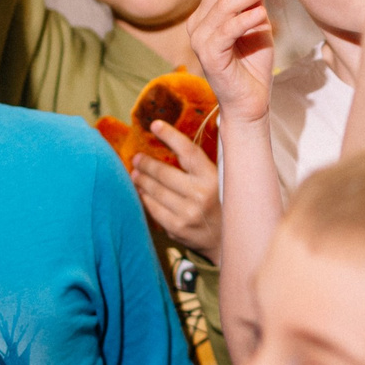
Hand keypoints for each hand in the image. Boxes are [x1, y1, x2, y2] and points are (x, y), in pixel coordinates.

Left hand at [129, 123, 222, 255]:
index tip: (155, 125)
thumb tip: (176, 140)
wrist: (229, 240)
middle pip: (164, 173)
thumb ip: (202, 164)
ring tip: (135, 174)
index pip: (188, 152)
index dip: (170, 136)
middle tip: (137, 158)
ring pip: (155, 191)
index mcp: (213, 178)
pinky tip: (142, 192)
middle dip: (146, 163)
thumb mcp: (221, 181)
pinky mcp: (178, 228)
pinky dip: (145, 198)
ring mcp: (188, 213)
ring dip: (141, 180)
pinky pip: (154, 209)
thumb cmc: (222, 204)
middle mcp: (201, 195)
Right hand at [187, 0, 282, 127]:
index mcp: (206, 12)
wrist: (250, 100)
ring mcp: (200, 39)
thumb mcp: (258, 23)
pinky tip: (263, 13)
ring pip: (224, 5)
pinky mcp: (209, 56)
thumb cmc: (254, 63)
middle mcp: (198, 23)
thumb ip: (256, 0)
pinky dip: (246, 18)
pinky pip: (227, 30)